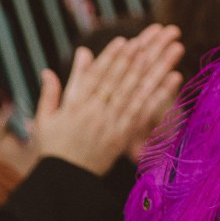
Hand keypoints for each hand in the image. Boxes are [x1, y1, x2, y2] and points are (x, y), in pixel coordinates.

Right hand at [30, 25, 182, 174]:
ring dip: (155, 69)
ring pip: (136, 91)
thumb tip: (47, 70)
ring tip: (169, 50)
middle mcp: (95, 112)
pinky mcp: (123, 136)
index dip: (110, 57)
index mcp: (75, 105)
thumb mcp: (45, 120)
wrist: (63, 181)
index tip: (124, 40)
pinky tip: (174, 77)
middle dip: (136, 57)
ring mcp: (111, 124)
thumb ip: (50, 93)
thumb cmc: (53, 149)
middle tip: (151, 38)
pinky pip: (145, 112)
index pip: (95, 75)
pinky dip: (160, 94)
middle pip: (119, 79)